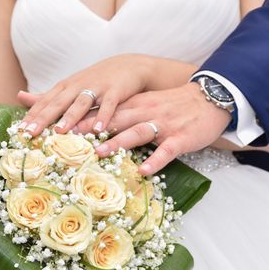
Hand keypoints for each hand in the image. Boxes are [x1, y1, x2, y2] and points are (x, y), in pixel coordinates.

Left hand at [16, 54, 158, 136]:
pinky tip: (99, 129)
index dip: (32, 116)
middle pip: (58, 103)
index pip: (45, 102)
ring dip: (70, 117)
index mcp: (65, 87)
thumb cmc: (95, 80)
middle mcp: (78, 86)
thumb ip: (47, 95)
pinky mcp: (115, 91)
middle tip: (30, 133)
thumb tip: (19, 97)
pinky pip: (108, 105)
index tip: (19, 131)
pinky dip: (104, 116)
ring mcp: (97, 87)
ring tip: (59, 131)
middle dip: (43, 118)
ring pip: (81, 103)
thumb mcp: (69, 86)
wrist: (129, 66)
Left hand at [78, 82, 231, 174]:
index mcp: (136, 105)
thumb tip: (99, 123)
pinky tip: (144, 171)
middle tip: (66, 138)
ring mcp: (163, 125)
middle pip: (114, 120)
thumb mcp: (147, 103)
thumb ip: (125, 112)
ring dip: (117, 142)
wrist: (210, 98)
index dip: (81, 117)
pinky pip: (166, 151)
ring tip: (99, 153)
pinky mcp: (180, 138)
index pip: (105, 110)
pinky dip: (155, 161)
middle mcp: (146, 112)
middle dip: (90, 129)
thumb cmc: (175, 105)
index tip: (58, 124)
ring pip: (137, 133)